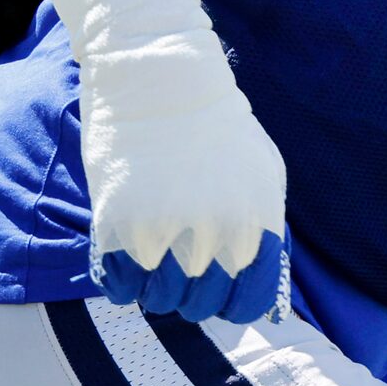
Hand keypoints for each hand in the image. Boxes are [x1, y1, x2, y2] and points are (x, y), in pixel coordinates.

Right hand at [81, 57, 288, 324]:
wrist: (161, 79)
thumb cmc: (218, 127)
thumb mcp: (264, 175)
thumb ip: (268, 233)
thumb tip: (268, 298)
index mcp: (256, 224)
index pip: (247, 306)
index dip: (231, 302)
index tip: (219, 287)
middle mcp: (214, 235)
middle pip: (198, 306)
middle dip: (190, 291)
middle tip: (180, 260)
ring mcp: (164, 233)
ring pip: (158, 301)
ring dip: (155, 286)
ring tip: (154, 250)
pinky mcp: (118, 226)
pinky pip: (121, 289)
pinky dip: (124, 281)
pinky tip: (129, 250)